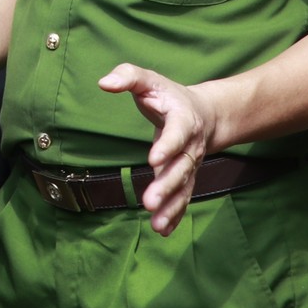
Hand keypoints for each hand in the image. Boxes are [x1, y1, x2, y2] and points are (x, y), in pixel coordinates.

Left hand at [96, 63, 223, 234]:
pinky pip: (183, 198)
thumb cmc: (168, 95)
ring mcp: (190, 164)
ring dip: (171, 206)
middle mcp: (190, 145)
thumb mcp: (149, 79)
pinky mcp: (185, 178)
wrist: (204, 113)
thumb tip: (104, 83)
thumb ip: (127, 76)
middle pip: (181, 167)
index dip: (167, 146)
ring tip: (156, 223)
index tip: (153, 159)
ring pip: (183, 187)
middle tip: (150, 202)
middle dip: (166, 186)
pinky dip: (174, 215)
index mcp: (183, 119)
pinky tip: (163, 230)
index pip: (177, 133)